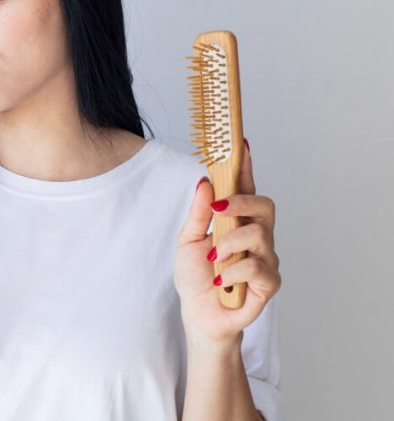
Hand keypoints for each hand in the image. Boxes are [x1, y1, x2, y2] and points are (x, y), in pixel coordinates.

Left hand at [173, 140, 281, 345]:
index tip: (240, 143)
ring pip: (259, 235)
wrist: (198, 313)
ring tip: (212, 259)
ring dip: (229, 245)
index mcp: (237, 221)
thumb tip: (205, 181)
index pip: (246, 188)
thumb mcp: (188, 239)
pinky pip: (258, 268)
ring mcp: (266, 258)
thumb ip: (199, 212)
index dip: (246, 165)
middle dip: (240, 202)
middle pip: (265, 205)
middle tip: (217, 211)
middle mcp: (257, 236)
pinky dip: (234, 271)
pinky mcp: (269, 283)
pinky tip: (220, 281)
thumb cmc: (196, 275)